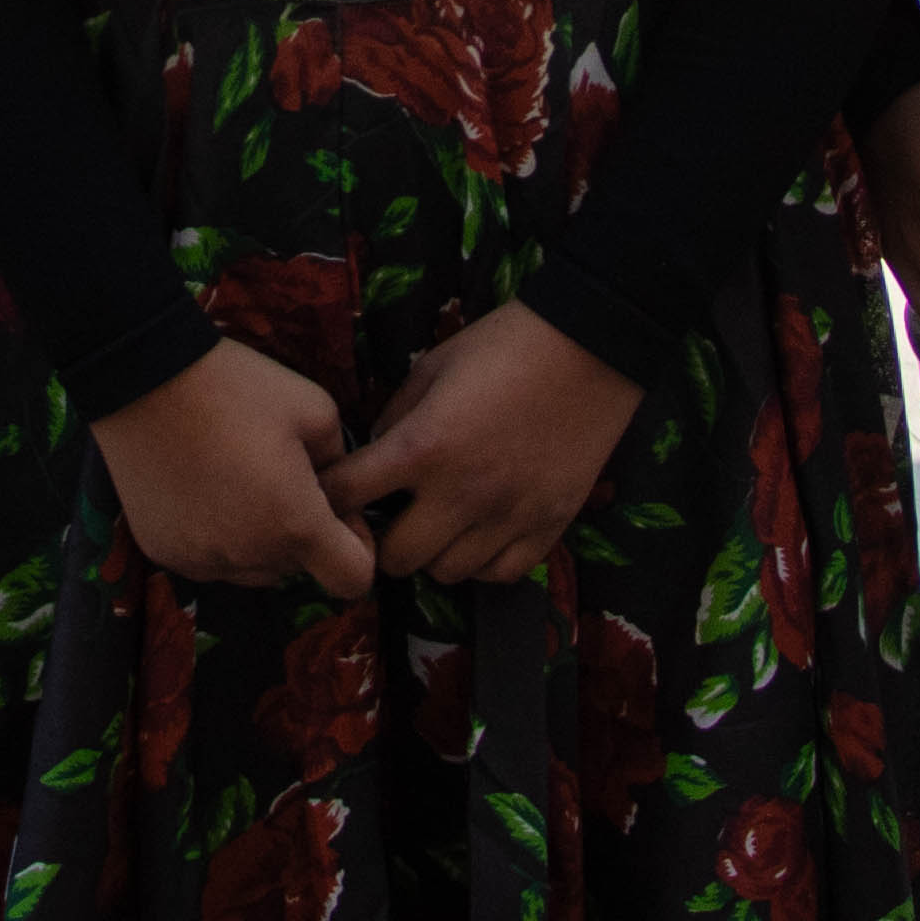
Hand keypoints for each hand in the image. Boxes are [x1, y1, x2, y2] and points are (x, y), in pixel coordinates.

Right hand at [89, 341, 377, 599]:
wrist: (144, 378)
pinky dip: (216, 535)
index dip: (359, 546)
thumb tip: (337, 490)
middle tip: (282, 476)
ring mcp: (201, 560)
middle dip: (303, 533)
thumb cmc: (236, 387)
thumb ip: (342, 462)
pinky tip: (202, 487)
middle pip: (298, 568)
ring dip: (259, 540)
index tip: (339, 509)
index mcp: (295, 525)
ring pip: (253, 568)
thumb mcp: (316, 408)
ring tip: (239, 480)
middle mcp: (249, 557)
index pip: (352, 581)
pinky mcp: (163, 552)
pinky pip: (208, 559)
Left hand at [324, 301, 642, 584]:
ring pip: (447, 573)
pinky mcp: (548, 527)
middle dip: (382, 539)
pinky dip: (482, 561)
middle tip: (391, 517)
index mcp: (423, 446)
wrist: (590, 347)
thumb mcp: (432, 366)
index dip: (329, 496)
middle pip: (395, 558)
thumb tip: (371, 456)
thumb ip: (394, 418)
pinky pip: (499, 574)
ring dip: (433, 551)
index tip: (335, 493)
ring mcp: (508, 516)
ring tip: (439, 522)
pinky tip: (480, 531)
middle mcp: (461, 493)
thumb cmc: (504, 346)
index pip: (348, 496)